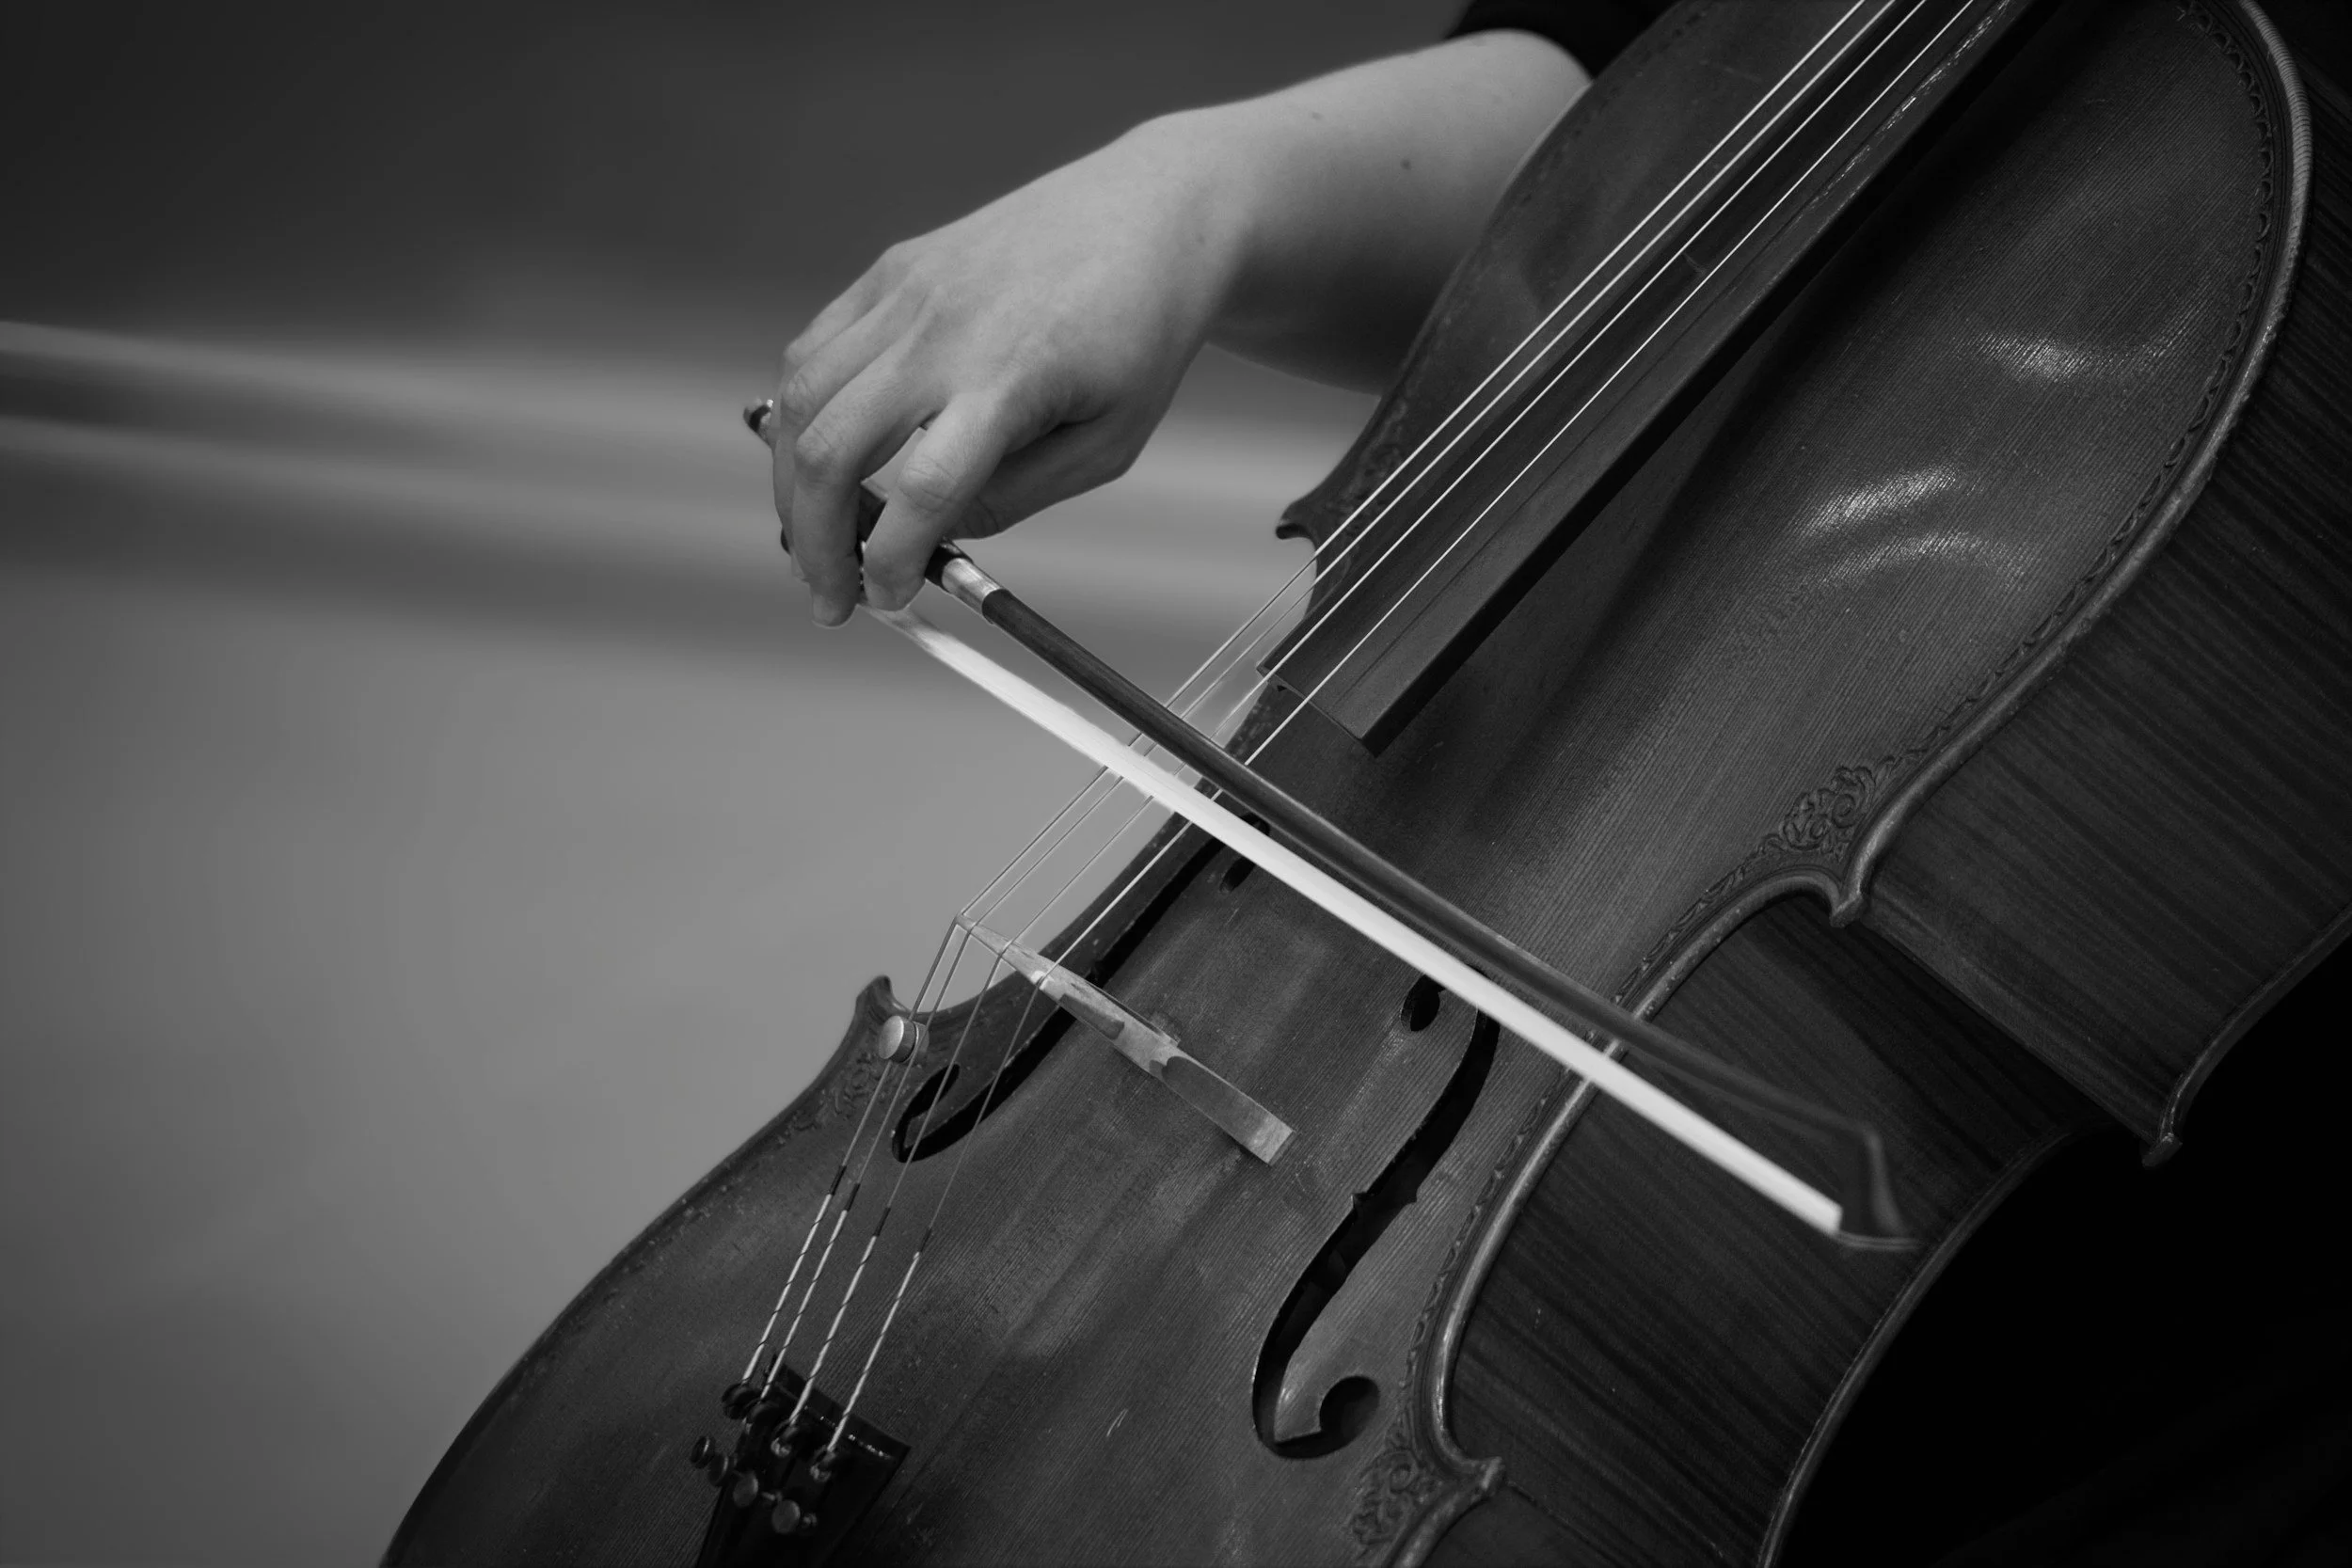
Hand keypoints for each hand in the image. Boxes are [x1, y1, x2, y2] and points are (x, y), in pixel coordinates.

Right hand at [770, 122, 1237, 624]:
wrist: (1150, 217)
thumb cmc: (1138, 337)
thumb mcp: (1105, 445)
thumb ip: (1016, 497)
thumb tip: (930, 536)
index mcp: (1010, 380)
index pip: (920, 490)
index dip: (888, 561)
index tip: (885, 600)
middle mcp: (942, 331)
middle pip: (832, 446)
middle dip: (814, 538)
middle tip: (827, 595)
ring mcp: (907, 292)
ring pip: (804, 398)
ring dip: (792, 483)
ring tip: (813, 536)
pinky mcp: (892, 270)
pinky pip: (816, 349)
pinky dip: (800, 414)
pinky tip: (820, 458)